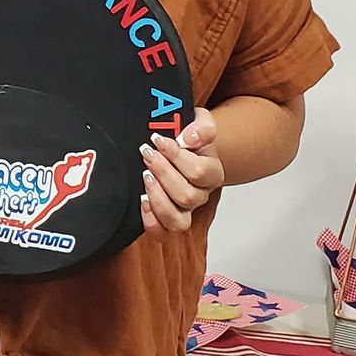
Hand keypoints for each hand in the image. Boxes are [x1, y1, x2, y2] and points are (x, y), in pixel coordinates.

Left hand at [141, 110, 223, 234]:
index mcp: (213, 173)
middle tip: (147, 154)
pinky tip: (142, 200)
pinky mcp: (168, 220)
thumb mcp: (200, 122)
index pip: (199, 172)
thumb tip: (189, 138)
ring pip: (177, 220)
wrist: (185, 147)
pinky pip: (162, 233)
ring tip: (146, 177)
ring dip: (157, 199)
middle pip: (186, 196)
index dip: (176, 157)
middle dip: (162, 174)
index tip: (158, 140)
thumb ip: (202, 128)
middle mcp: (201, 195)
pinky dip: (150, 220)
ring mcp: (185, 210)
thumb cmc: (190, 137)